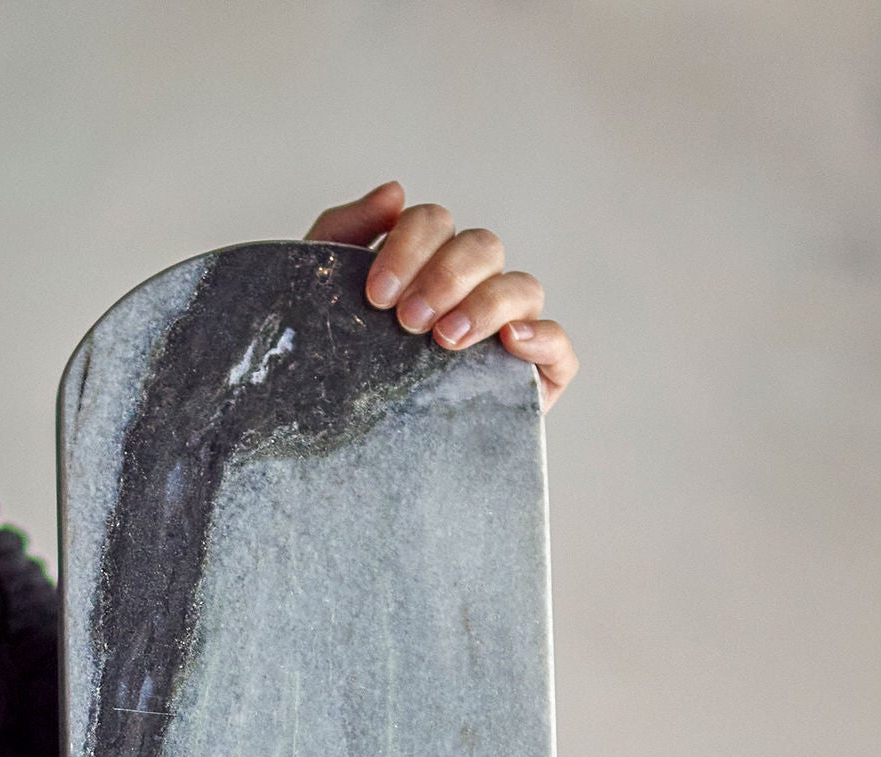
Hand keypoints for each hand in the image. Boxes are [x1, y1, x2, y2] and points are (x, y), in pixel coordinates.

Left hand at [304, 180, 578, 408]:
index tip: (376, 296)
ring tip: (445, 340)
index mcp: (426, 261)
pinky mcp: (531, 380)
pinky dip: (543, 338)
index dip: (410, 247)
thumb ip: (345, 230)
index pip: (436, 225)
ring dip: (486, 304)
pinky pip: (559, 349)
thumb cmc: (332, 363)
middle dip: (446, 277)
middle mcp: (472, 288)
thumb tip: (394, 191)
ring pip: (522, 289)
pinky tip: (510, 342)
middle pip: (483, 247)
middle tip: (407, 321)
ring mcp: (506, 331)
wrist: (328, 441)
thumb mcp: (321, 293)